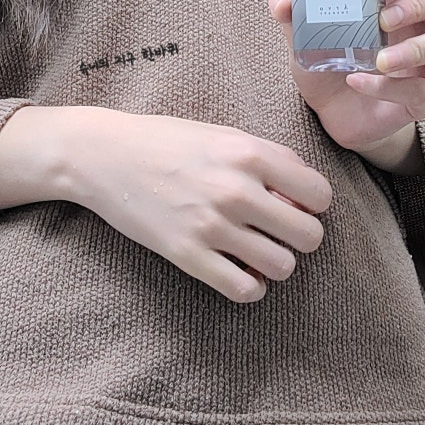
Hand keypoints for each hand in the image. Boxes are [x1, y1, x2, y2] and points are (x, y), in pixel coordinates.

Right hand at [0, 105, 331, 303]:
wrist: (104, 155)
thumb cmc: (166, 140)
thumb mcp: (222, 134)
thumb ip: (267, 158)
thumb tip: (305, 193)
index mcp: (249, 152)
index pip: (319, 193)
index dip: (312, 203)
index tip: (293, 204)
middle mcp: (236, 189)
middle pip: (309, 236)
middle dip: (299, 236)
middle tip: (276, 231)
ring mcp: (211, 224)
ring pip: (283, 267)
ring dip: (274, 263)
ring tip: (255, 250)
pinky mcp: (187, 254)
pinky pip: (245, 290)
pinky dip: (249, 287)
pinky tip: (236, 270)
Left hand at [269, 0, 424, 174]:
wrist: (332, 112)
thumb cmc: (329, 58)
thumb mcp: (303, 32)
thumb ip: (291, 10)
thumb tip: (282, 0)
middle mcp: (422, 21)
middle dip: (424, 0)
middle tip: (384, 18)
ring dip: (418, 47)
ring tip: (378, 59)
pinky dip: (390, 87)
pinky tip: (358, 82)